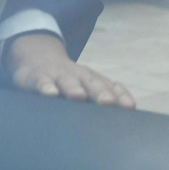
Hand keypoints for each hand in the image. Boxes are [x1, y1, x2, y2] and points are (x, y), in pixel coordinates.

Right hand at [6, 32, 135, 106]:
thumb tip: (126, 113)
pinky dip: (46, 88)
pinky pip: (43, 82)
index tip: (130, 107)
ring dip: (74, 88)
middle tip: (108, 103)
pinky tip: (50, 95)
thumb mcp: (85, 85)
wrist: (39, 56)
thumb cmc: (68, 79)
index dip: (120, 96)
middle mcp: (79, 75)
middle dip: (100, 93)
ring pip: (68, 81)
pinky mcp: (39, 77)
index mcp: (92, 79)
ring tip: (79, 96)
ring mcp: (59, 75)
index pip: (110, 86)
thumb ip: (103, 95)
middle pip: (91, 83)